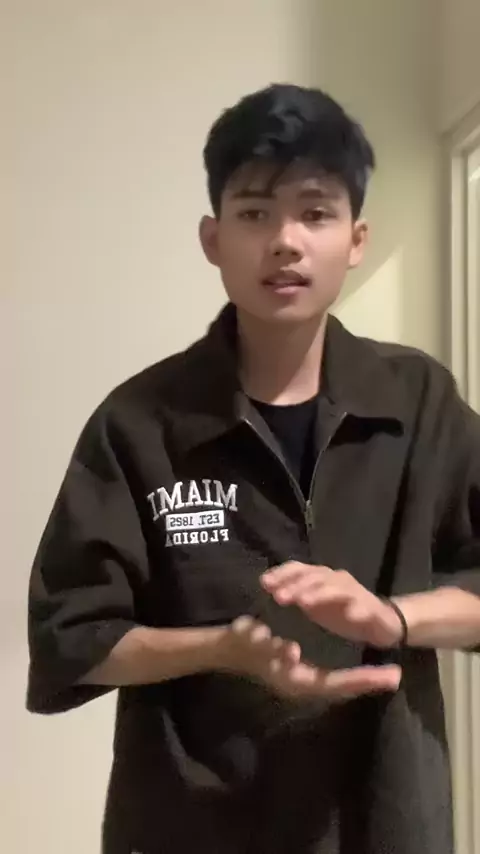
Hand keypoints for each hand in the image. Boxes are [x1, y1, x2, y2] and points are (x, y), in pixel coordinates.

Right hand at [219, 615, 400, 701]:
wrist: (228, 647)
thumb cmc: (244, 643)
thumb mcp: (256, 642)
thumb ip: (274, 648)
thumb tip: (293, 652)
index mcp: (294, 680)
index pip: (334, 683)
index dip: (361, 680)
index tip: (389, 676)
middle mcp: (301, 685)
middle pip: (341, 688)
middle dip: (367, 682)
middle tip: (394, 677)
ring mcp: (302, 682)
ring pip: (338, 686)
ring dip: (360, 681)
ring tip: (386, 677)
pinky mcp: (303, 676)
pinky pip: (331, 681)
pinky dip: (348, 678)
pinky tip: (363, 672)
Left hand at [261, 562, 403, 647]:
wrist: (381, 622)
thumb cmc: (342, 610)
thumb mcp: (313, 604)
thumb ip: (293, 594)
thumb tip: (268, 586)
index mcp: (321, 577)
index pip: (299, 568)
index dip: (282, 573)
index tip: (264, 583)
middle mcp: (337, 579)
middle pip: (315, 577)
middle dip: (296, 585)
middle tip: (279, 597)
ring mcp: (355, 592)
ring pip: (337, 589)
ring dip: (320, 594)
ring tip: (304, 602)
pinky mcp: (372, 608)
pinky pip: (365, 608)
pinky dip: (357, 610)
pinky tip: (350, 616)